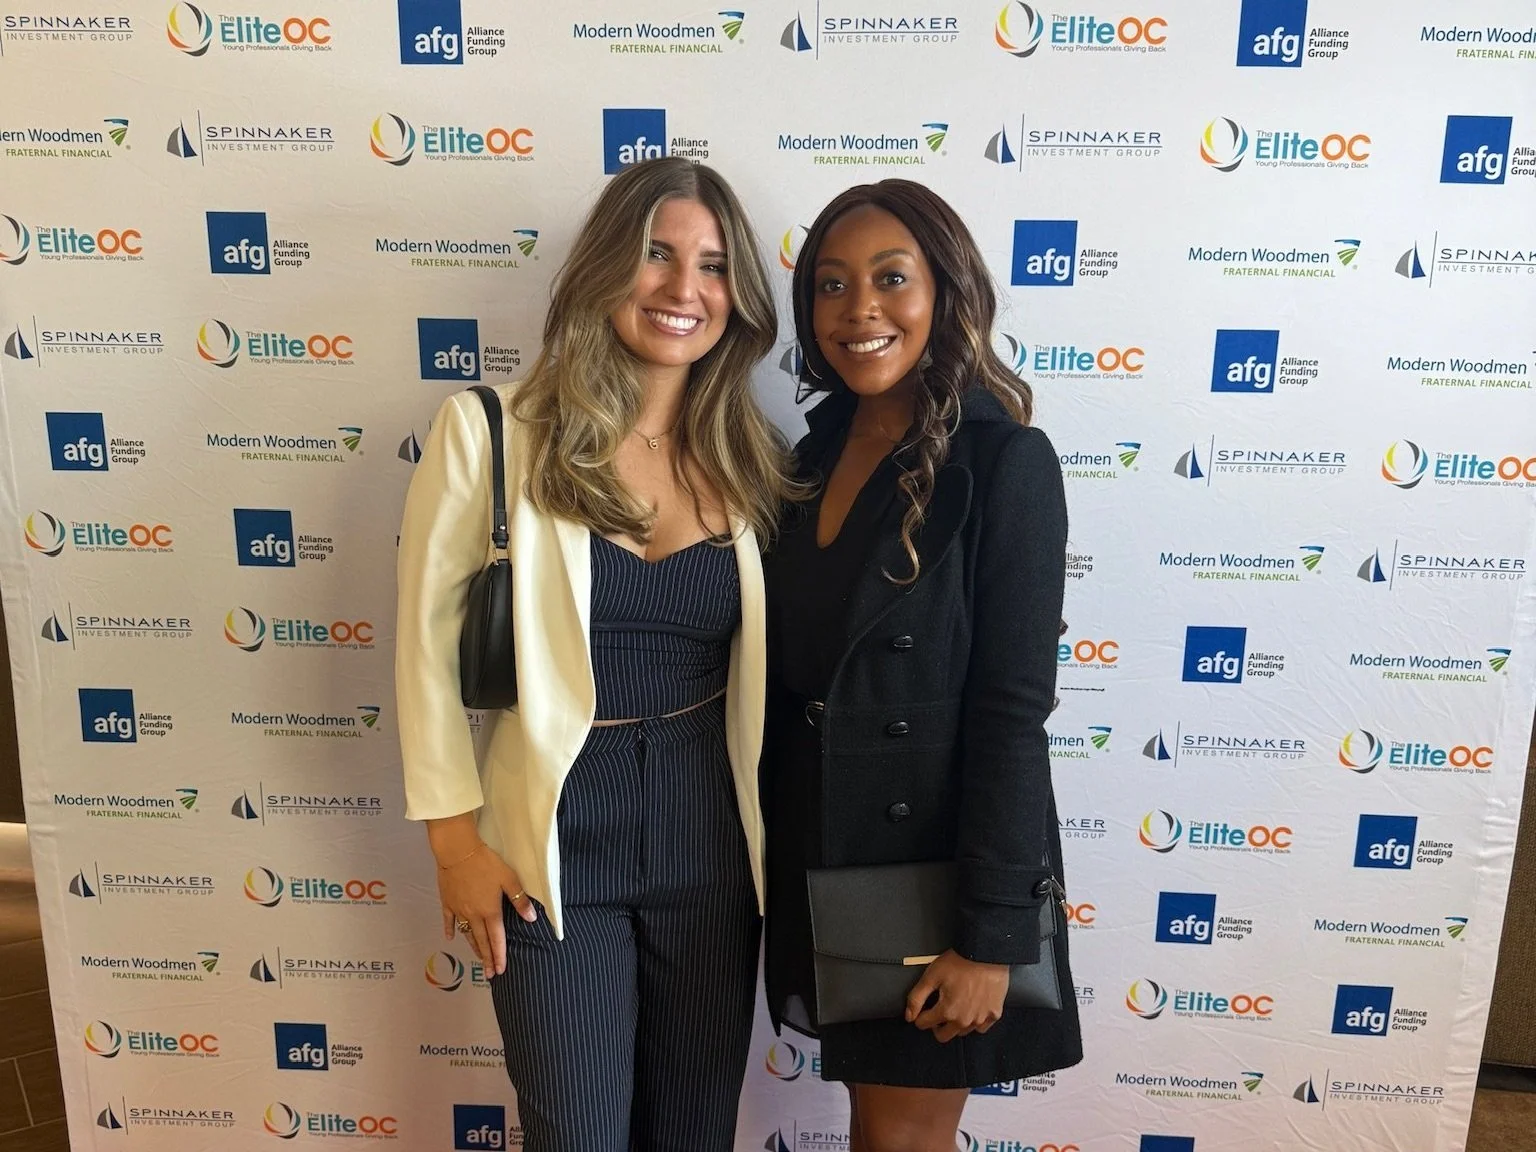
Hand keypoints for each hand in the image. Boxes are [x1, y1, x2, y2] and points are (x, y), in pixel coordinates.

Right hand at [435, 842, 535, 976]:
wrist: (458, 851)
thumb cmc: (485, 863)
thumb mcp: (508, 878)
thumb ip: (520, 899)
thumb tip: (531, 918)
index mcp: (490, 911)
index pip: (497, 938)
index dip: (500, 955)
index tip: (501, 970)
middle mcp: (473, 915)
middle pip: (481, 941)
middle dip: (487, 959)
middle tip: (490, 975)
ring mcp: (458, 910)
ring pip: (466, 934)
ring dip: (473, 948)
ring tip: (478, 959)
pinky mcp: (447, 902)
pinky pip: (448, 920)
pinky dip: (450, 930)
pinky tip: (450, 938)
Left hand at [905, 950, 1008, 1042]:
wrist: (986, 953)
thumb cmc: (960, 962)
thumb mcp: (931, 976)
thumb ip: (916, 998)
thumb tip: (909, 1016)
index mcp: (947, 1011)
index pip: (924, 1024)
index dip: (920, 1015)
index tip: (924, 1008)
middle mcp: (964, 1021)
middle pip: (943, 1035)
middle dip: (936, 1025)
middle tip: (939, 1010)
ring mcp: (980, 1019)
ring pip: (962, 1032)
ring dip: (956, 1024)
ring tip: (956, 1005)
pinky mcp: (994, 1014)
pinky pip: (981, 1027)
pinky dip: (975, 1021)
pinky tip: (973, 1008)